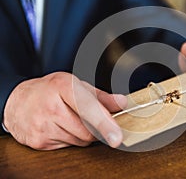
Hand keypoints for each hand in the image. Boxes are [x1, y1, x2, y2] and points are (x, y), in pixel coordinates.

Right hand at [3, 72, 126, 149]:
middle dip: (95, 128)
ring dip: (82, 134)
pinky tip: (60, 127)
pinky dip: (70, 139)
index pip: (88, 107)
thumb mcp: (75, 85)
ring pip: (80, 140)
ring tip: (69, 119)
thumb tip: (123, 103)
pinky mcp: (39, 141)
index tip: (117, 137)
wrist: (17, 101)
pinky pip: (68, 146)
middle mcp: (52, 107)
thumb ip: (101, 96)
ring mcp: (43, 126)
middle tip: (86, 117)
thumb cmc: (50, 90)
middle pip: (88, 130)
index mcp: (63, 87)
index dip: (105, 123)